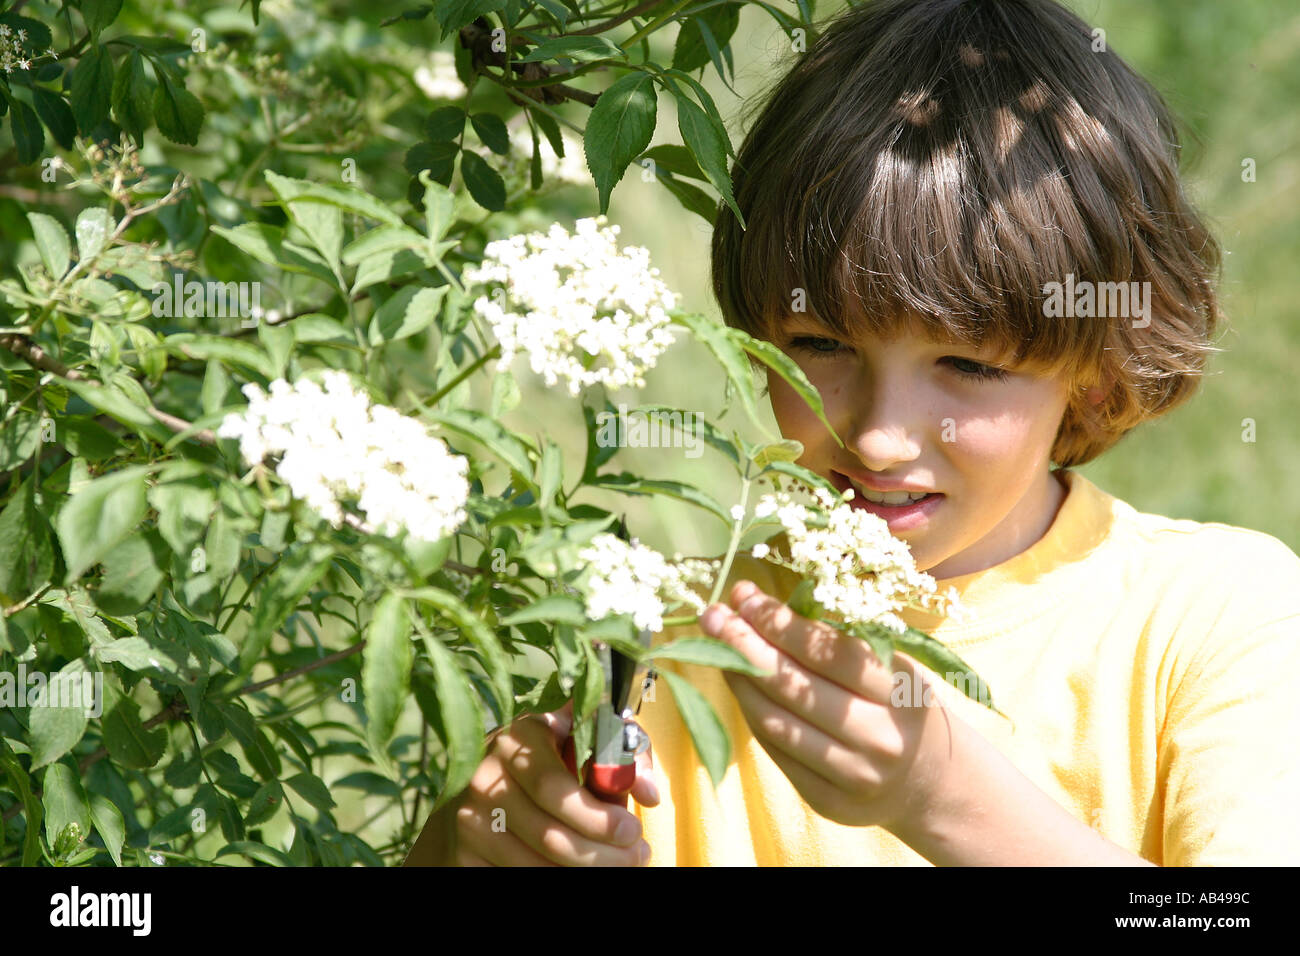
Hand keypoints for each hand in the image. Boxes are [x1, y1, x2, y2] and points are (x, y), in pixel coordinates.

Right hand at [449, 699, 659, 865]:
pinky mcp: (462, 854)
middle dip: (603, 854)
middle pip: (549, 836)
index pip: (553, 788)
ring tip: (617, 864)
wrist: (488, 776)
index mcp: (517, 739)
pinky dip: (555, 880)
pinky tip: (579, 872)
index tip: (632, 829)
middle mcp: (484, 778)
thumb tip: (649, 794)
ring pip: (535, 866)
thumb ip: (624, 755)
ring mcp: (468, 819)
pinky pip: (515, 878)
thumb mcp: (586, 738)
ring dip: (585, 872)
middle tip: (637, 856)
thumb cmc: (552, 754)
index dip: (597, 817)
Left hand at [699, 579, 956, 833]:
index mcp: (902, 693)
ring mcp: (853, 775)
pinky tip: (739, 685)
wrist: (929, 781)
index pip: (831, 653)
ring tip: (716, 647)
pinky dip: (751, 713)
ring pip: (776, 722)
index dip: (781, 623)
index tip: (745, 598)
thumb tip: (749, 600)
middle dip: (745, 646)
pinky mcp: (827, 801)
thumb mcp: (886, 664)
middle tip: (713, 616)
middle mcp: (880, 738)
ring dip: (739, 680)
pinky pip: (774, 751)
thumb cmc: (898, 705)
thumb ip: (827, 636)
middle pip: (796, 688)